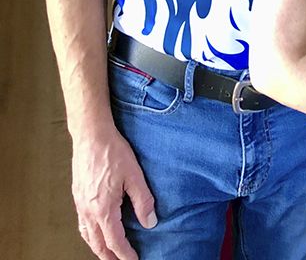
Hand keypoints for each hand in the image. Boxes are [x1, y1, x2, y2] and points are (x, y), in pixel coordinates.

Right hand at [72, 126, 155, 259]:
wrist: (91, 136)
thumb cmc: (113, 152)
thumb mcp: (134, 175)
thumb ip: (143, 200)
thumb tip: (151, 222)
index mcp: (103, 209)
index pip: (115, 240)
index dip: (125, 253)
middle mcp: (88, 211)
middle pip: (98, 243)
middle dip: (109, 256)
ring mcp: (80, 204)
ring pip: (87, 235)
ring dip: (98, 247)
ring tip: (108, 252)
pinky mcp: (77, 196)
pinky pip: (81, 223)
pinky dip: (89, 234)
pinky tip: (95, 230)